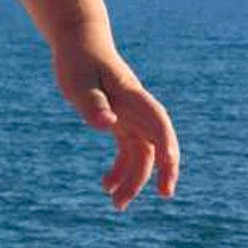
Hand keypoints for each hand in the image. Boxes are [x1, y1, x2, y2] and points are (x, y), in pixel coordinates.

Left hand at [53, 32, 179, 209]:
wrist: (80, 43)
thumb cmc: (78, 59)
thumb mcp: (78, 81)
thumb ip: (92, 104)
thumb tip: (107, 125)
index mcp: (131, 96)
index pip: (156, 121)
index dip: (167, 144)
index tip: (169, 166)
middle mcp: (136, 108)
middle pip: (156, 142)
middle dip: (163, 170)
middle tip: (165, 195)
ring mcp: (130, 116)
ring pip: (141, 153)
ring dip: (134, 179)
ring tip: (117, 204)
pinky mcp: (120, 121)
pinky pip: (127, 150)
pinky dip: (120, 169)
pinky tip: (106, 185)